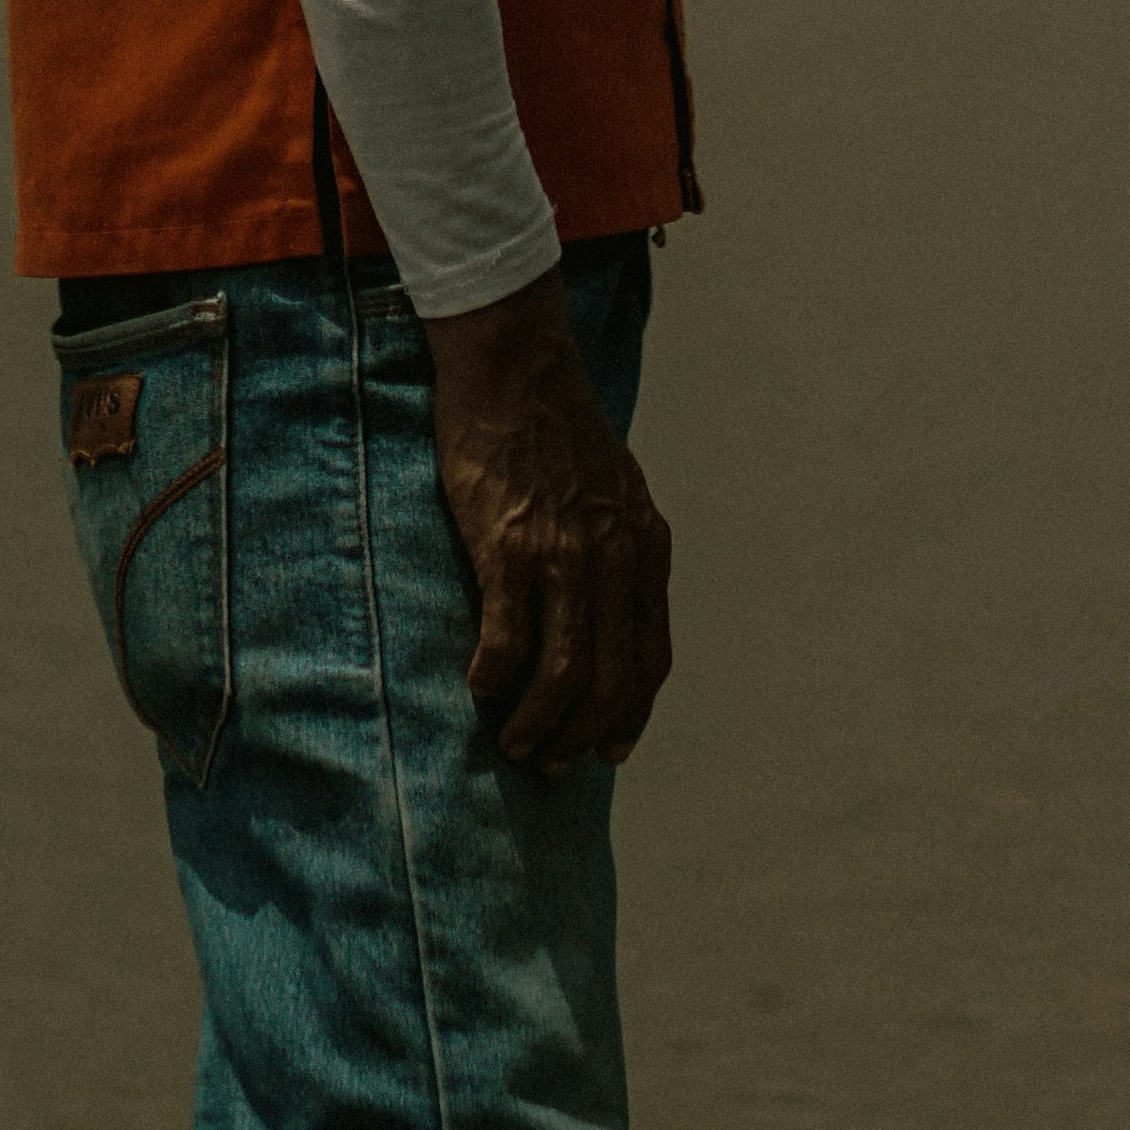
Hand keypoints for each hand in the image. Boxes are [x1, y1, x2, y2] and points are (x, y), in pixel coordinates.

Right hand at [423, 274, 675, 771]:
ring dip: (537, 724)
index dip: (631, 714)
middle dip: (581, 736)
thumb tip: (605, 611)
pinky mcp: (509, 546)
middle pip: (610, 679)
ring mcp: (564, 553)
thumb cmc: (554, 426)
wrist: (515, 365)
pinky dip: (495, 678)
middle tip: (548, 763)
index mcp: (645, 545)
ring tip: (513, 743)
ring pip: (563, 673)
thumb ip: (615, 547)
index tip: (610, 750)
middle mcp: (615, 556)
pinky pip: (508, 638)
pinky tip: (478, 687)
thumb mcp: (612, 488)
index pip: (652, 657)